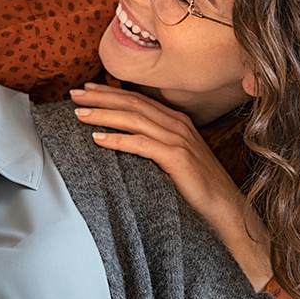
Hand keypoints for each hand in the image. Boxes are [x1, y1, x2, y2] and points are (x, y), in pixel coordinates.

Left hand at [70, 83, 272, 290]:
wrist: (226, 208)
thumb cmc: (198, 186)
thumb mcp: (175, 158)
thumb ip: (155, 144)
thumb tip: (124, 139)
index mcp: (176, 121)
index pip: (137, 99)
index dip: (110, 92)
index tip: (87, 90)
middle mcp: (177, 124)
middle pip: (132, 103)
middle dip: (100, 97)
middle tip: (74, 95)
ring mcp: (178, 139)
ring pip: (133, 118)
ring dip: (103, 114)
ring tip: (80, 114)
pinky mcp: (177, 157)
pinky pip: (141, 144)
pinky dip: (117, 140)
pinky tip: (98, 139)